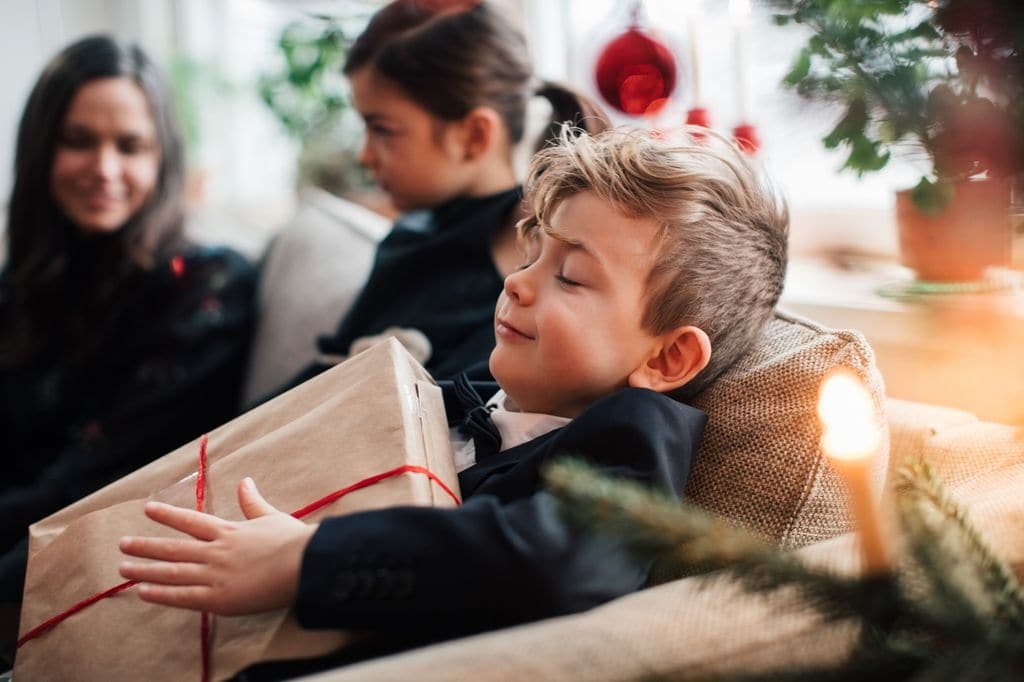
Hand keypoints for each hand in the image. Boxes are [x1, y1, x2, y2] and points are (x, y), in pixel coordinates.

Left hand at [119, 477, 316, 615]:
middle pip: (173, 548)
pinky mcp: (219, 599)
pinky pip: (183, 597)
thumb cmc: (293, 541)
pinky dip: (162, 594)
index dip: (168, 515)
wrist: (304, 565)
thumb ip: (252, 502)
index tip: (147, 510)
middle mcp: (215, 551)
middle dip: (145, 546)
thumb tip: (245, 481)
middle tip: (122, 545)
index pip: (190, 521)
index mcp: (228, 531)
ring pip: (172, 572)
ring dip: (145, 570)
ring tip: (123, 569)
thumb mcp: (271, 517)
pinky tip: (143, 592)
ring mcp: (215, 575)